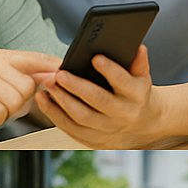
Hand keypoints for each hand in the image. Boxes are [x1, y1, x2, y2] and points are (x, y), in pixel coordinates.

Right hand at [0, 49, 60, 145]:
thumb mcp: (4, 84)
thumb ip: (27, 78)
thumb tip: (56, 75)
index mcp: (0, 57)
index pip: (33, 58)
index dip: (52, 66)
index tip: (66, 70)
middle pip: (27, 87)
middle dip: (17, 102)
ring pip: (15, 102)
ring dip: (4, 112)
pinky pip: (0, 113)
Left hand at [33, 45, 159, 147]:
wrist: (142, 127)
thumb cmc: (137, 98)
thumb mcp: (142, 78)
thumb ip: (138, 63)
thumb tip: (138, 48)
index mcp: (136, 96)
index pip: (123, 82)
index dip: (110, 70)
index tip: (96, 59)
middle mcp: (123, 114)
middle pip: (98, 100)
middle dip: (77, 86)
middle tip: (60, 74)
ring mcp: (108, 129)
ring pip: (81, 117)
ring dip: (62, 100)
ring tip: (49, 84)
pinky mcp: (93, 139)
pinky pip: (71, 128)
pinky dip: (55, 114)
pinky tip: (45, 101)